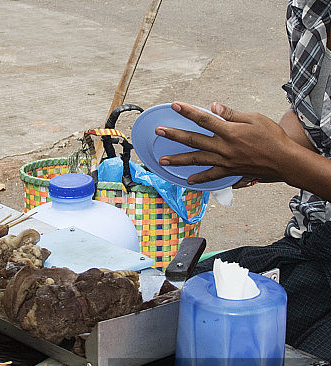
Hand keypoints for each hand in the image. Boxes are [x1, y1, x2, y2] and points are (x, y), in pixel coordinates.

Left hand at [154, 102, 294, 184]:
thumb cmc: (272, 136)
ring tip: (162, 160)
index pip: (204, 119)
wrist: (284, 160)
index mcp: (230, 131)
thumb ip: (231, 114)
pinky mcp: (229, 171)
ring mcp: (225, 161)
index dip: (189, 112)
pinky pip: (211, 175)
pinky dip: (199, 178)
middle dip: (174, 135)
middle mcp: (224, 147)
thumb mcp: (254, 118)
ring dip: (178, 160)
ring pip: (196, 159)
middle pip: (194, 140)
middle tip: (159, 132)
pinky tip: (188, 180)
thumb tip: (213, 106)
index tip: (175, 105)